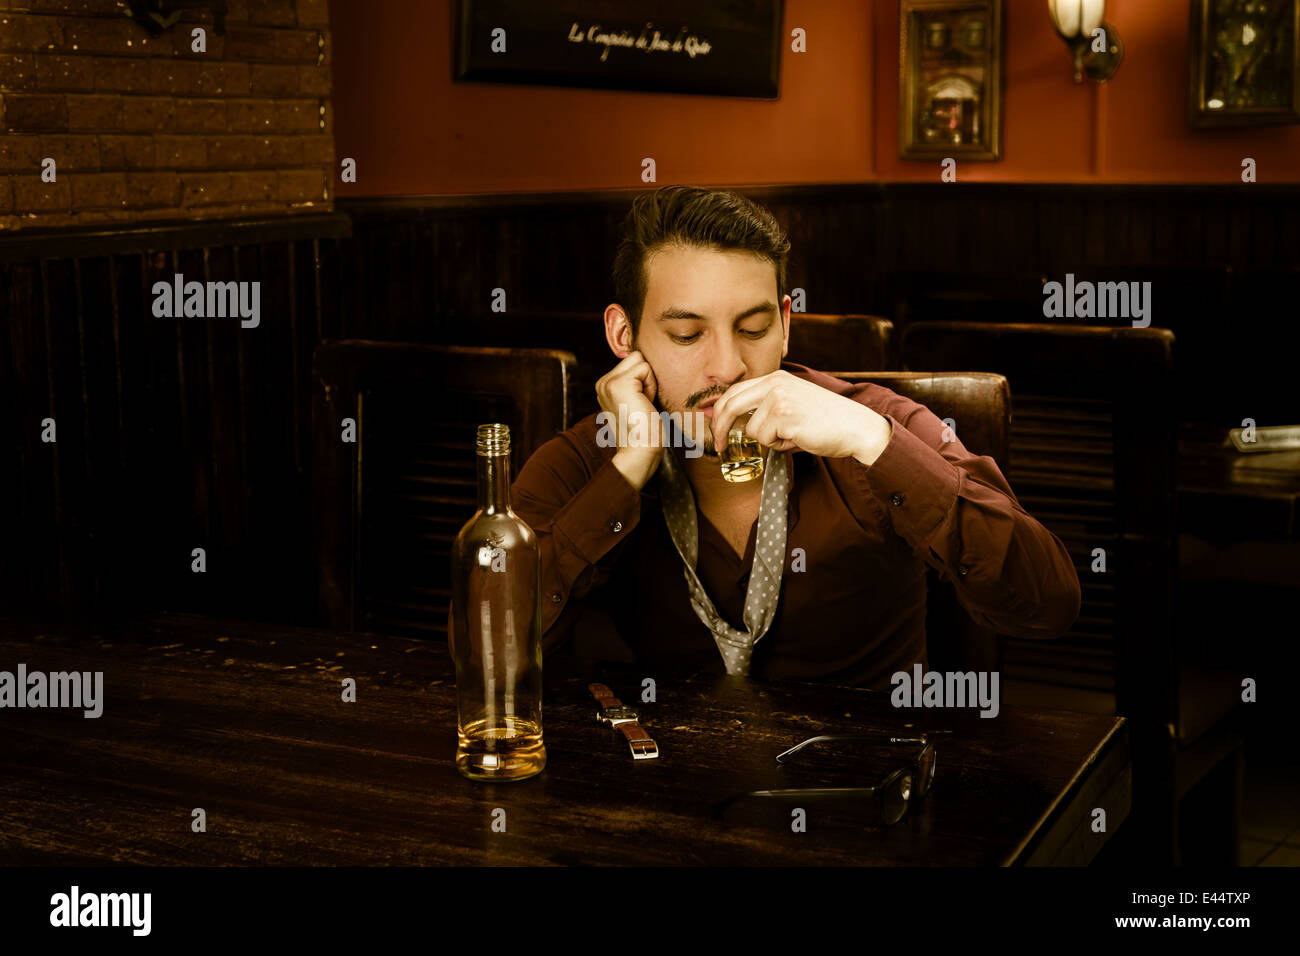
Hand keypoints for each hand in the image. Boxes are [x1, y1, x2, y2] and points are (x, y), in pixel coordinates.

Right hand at [595, 350, 664, 486]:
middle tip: (643, 403)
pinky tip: (644, 404)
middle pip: (635, 357)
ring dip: (649, 381)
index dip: (643, 380)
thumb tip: (645, 360)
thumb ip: (635, 382)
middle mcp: (602, 383)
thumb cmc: (645, 431)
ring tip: (643, 403)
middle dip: (646, 377)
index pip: (631, 361)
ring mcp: (608, 383)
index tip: (639, 403)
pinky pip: (646, 368)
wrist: (640, 452)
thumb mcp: (635, 401)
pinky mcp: (619, 384)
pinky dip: (651, 386)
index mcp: (604, 386)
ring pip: (640, 360)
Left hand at [710, 370, 890, 463]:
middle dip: (719, 428)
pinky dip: (780, 446)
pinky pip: (767, 440)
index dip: (719, 411)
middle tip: (718, 445)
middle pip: (730, 405)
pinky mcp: (785, 417)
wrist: (855, 427)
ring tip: (793, 436)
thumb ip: (765, 408)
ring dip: (769, 441)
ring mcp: (779, 399)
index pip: (735, 392)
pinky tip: (799, 439)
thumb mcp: (792, 403)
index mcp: (776, 378)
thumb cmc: (825, 420)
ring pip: (752, 430)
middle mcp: (775, 384)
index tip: (713, 426)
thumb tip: (733, 424)